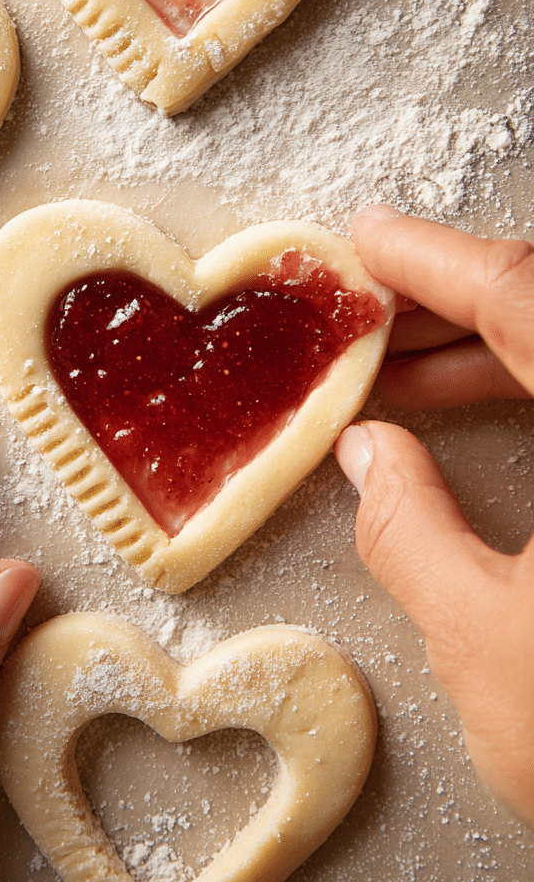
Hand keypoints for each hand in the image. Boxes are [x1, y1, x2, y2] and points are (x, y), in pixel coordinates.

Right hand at [335, 205, 533, 824]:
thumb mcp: (487, 643)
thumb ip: (409, 530)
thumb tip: (369, 455)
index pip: (529, 300)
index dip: (433, 261)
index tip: (365, 238)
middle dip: (453, 305)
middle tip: (366, 310)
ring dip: (489, 356)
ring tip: (397, 373)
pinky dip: (533, 399)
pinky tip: (471, 419)